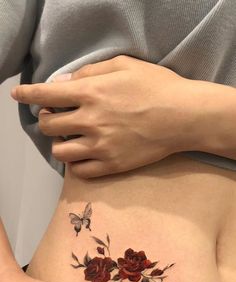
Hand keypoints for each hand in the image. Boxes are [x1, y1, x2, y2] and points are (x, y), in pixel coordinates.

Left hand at [11, 55, 201, 177]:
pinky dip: (76, 163)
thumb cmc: (157, 87)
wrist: (184, 117)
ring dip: (60, 143)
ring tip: (72, 138)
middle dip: (46, 120)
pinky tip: (84, 155)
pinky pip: (80, 171)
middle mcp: (90, 121)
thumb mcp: (123, 66)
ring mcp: (100, 146)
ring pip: (59, 152)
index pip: (46, 95)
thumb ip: (89, 73)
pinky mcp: (112, 165)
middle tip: (57, 117)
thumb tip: (65, 84)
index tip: (19, 95)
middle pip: (48, 126)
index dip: (27, 94)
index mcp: (91, 94)